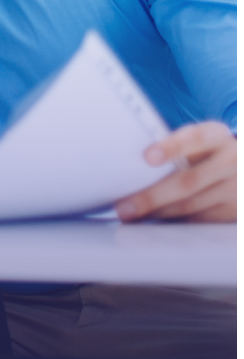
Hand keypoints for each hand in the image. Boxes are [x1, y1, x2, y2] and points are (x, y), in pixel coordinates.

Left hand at [115, 120, 243, 222]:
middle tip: (125, 207)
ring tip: (133, 216)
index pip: (195, 138)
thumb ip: (179, 149)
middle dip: (153, 196)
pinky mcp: (237, 211)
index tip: (148, 157)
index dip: (172, 146)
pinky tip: (157, 221)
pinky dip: (176, 221)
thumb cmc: (213, 152)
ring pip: (192, 206)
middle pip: (189, 181)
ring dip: (159, 213)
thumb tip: (135, 164)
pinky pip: (201, 220)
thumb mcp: (203, 142)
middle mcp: (230, 160)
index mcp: (217, 136)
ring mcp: (236, 188)